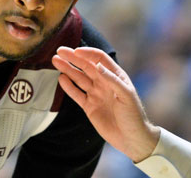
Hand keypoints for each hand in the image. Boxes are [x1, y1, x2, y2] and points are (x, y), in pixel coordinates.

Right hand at [52, 46, 159, 161]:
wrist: (131, 138)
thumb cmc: (133, 115)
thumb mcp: (127, 95)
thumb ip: (112, 80)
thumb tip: (97, 66)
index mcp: (115, 76)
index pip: (99, 59)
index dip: (88, 53)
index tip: (76, 51)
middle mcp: (104, 82)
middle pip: (86, 66)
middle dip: (73, 58)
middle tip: (60, 51)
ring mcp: (96, 94)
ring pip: (79, 78)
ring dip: (68, 69)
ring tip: (56, 61)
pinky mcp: (89, 106)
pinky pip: (77, 94)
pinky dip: (68, 87)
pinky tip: (61, 78)